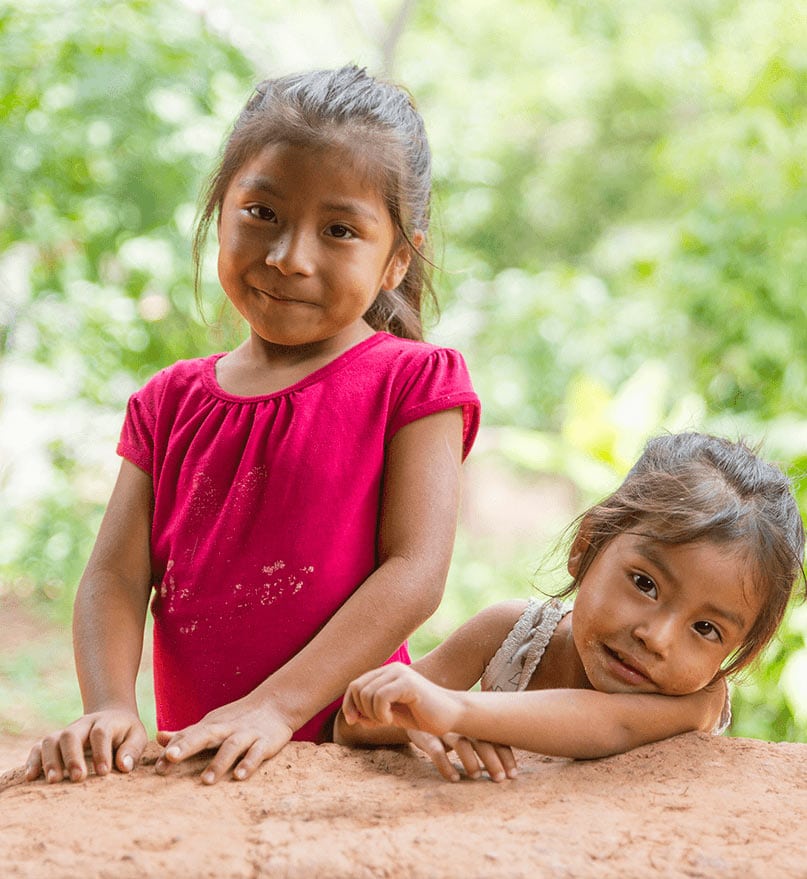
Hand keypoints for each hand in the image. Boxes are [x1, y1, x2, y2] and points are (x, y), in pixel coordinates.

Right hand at [25, 709, 146, 783]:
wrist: (111, 716)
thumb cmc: (125, 733)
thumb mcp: (137, 736)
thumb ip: (132, 749)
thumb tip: (123, 766)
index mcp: (106, 721)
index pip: (100, 733)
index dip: (101, 752)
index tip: (104, 772)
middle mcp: (83, 724)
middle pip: (71, 734)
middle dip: (72, 757)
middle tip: (78, 778)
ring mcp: (66, 731)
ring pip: (52, 739)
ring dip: (50, 760)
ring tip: (54, 780)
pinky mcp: (54, 741)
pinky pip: (38, 747)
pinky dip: (33, 760)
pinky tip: (31, 777)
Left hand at [154, 696, 293, 783]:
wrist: (276, 703)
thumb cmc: (238, 718)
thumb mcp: (212, 723)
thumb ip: (187, 733)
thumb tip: (159, 737)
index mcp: (212, 725)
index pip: (189, 736)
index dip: (173, 750)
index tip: (158, 767)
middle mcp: (227, 728)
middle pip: (205, 735)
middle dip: (188, 745)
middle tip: (171, 758)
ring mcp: (247, 734)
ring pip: (231, 746)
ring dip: (219, 762)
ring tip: (206, 780)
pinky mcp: (265, 742)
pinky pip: (256, 753)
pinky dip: (248, 764)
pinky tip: (239, 776)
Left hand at [342, 662, 461, 736]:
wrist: (451, 715)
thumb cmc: (423, 716)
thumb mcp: (392, 715)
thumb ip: (372, 713)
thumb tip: (353, 717)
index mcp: (386, 674)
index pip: (355, 685)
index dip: (349, 704)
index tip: (353, 722)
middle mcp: (392, 669)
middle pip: (358, 688)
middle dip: (361, 711)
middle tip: (378, 722)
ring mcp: (400, 673)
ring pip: (368, 693)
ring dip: (372, 714)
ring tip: (387, 721)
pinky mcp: (408, 682)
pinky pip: (380, 697)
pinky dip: (381, 714)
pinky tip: (392, 721)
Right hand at [407, 729, 516, 782]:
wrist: (413, 714)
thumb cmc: (449, 729)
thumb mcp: (466, 732)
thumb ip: (485, 743)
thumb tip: (509, 771)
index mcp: (475, 723)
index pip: (495, 737)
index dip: (506, 755)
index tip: (513, 775)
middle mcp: (462, 724)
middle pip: (481, 739)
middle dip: (493, 759)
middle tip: (500, 779)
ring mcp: (444, 729)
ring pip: (461, 743)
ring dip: (471, 761)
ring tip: (477, 776)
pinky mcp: (427, 735)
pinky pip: (437, 751)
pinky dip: (446, 765)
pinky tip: (454, 778)